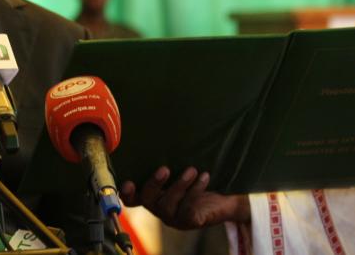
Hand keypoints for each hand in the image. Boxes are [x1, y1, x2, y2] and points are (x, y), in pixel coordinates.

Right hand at [120, 166, 249, 229]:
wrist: (227, 197)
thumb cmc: (199, 178)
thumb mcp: (181, 168)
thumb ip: (168, 160)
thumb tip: (161, 132)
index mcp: (153, 195)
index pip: (132, 199)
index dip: (127, 193)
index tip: (128, 182)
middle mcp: (159, 207)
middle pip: (147, 200)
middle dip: (154, 184)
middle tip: (165, 168)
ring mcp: (173, 217)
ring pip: (167, 205)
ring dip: (180, 185)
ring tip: (192, 170)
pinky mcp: (189, 222)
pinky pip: (187, 209)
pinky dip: (195, 191)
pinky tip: (204, 177)